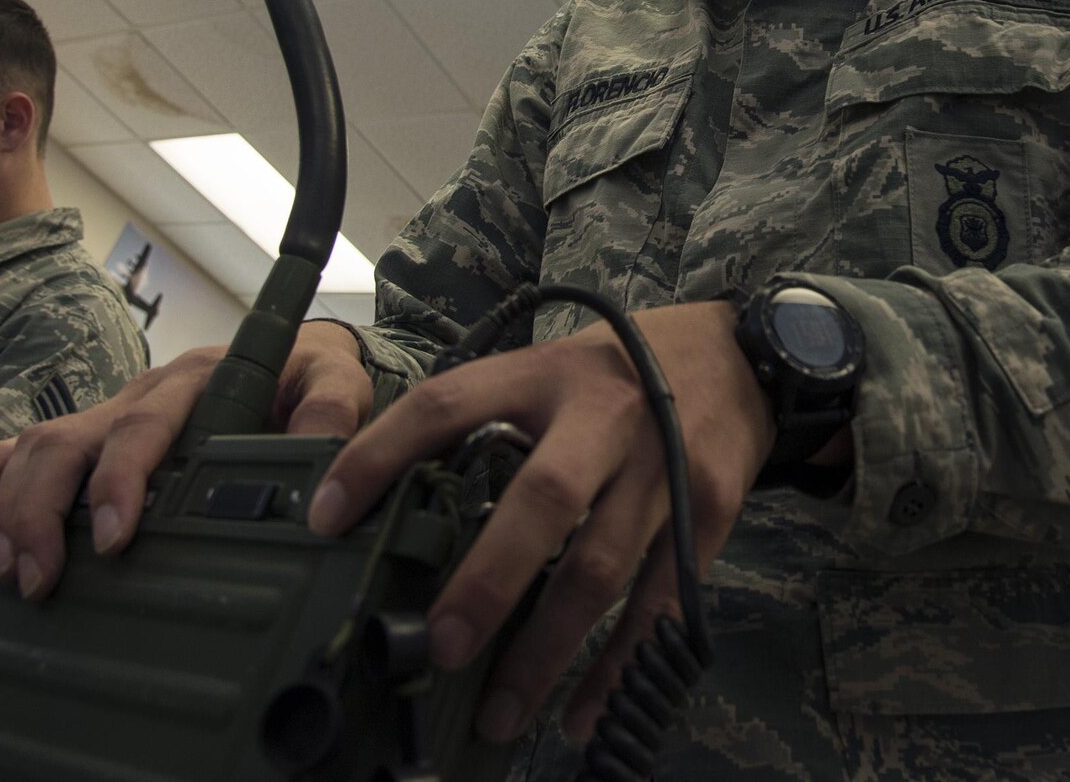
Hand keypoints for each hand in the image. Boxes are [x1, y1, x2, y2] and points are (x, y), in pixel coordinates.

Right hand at [0, 320, 373, 598]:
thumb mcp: (335, 384)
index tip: (109, 537)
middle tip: (42, 577)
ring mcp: (116, 409)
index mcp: (196, 381)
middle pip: (71, 440)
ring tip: (14, 572)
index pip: (142, 426)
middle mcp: (145, 391)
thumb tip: (320, 467)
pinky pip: (36, 437)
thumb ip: (330, 413)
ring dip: (17, 506)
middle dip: (44, 510)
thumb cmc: (311, 373)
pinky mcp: (103, 427)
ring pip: (44, 444)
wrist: (302, 348)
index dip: (118, 479)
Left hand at [305, 300, 773, 744]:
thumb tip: (403, 507)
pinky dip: (620, 665)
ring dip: (547, 650)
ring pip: (601, 568)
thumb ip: (490, 423)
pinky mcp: (710, 511)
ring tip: (499, 711)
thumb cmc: (622, 371)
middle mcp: (603, 417)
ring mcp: (663, 466)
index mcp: (544, 375)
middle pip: (542, 501)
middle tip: (440, 646)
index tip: (325, 516)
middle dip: (487, 581)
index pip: (446, 405)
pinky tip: (582, 714)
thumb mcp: (551, 369)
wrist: (743, 354)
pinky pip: (660, 602)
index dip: (380, 455)